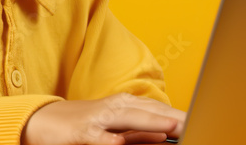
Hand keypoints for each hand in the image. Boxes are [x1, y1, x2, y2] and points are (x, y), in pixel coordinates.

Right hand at [21, 92, 185, 144]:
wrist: (43, 122)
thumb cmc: (84, 125)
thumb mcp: (114, 126)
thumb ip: (139, 132)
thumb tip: (167, 136)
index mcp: (125, 104)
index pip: (159, 110)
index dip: (181, 116)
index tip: (201, 122)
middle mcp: (115, 107)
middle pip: (150, 112)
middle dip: (175, 119)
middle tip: (197, 125)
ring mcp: (99, 119)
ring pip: (130, 120)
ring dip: (152, 123)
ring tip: (174, 127)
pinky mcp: (83, 134)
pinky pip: (102, 138)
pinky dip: (113, 140)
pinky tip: (123, 143)